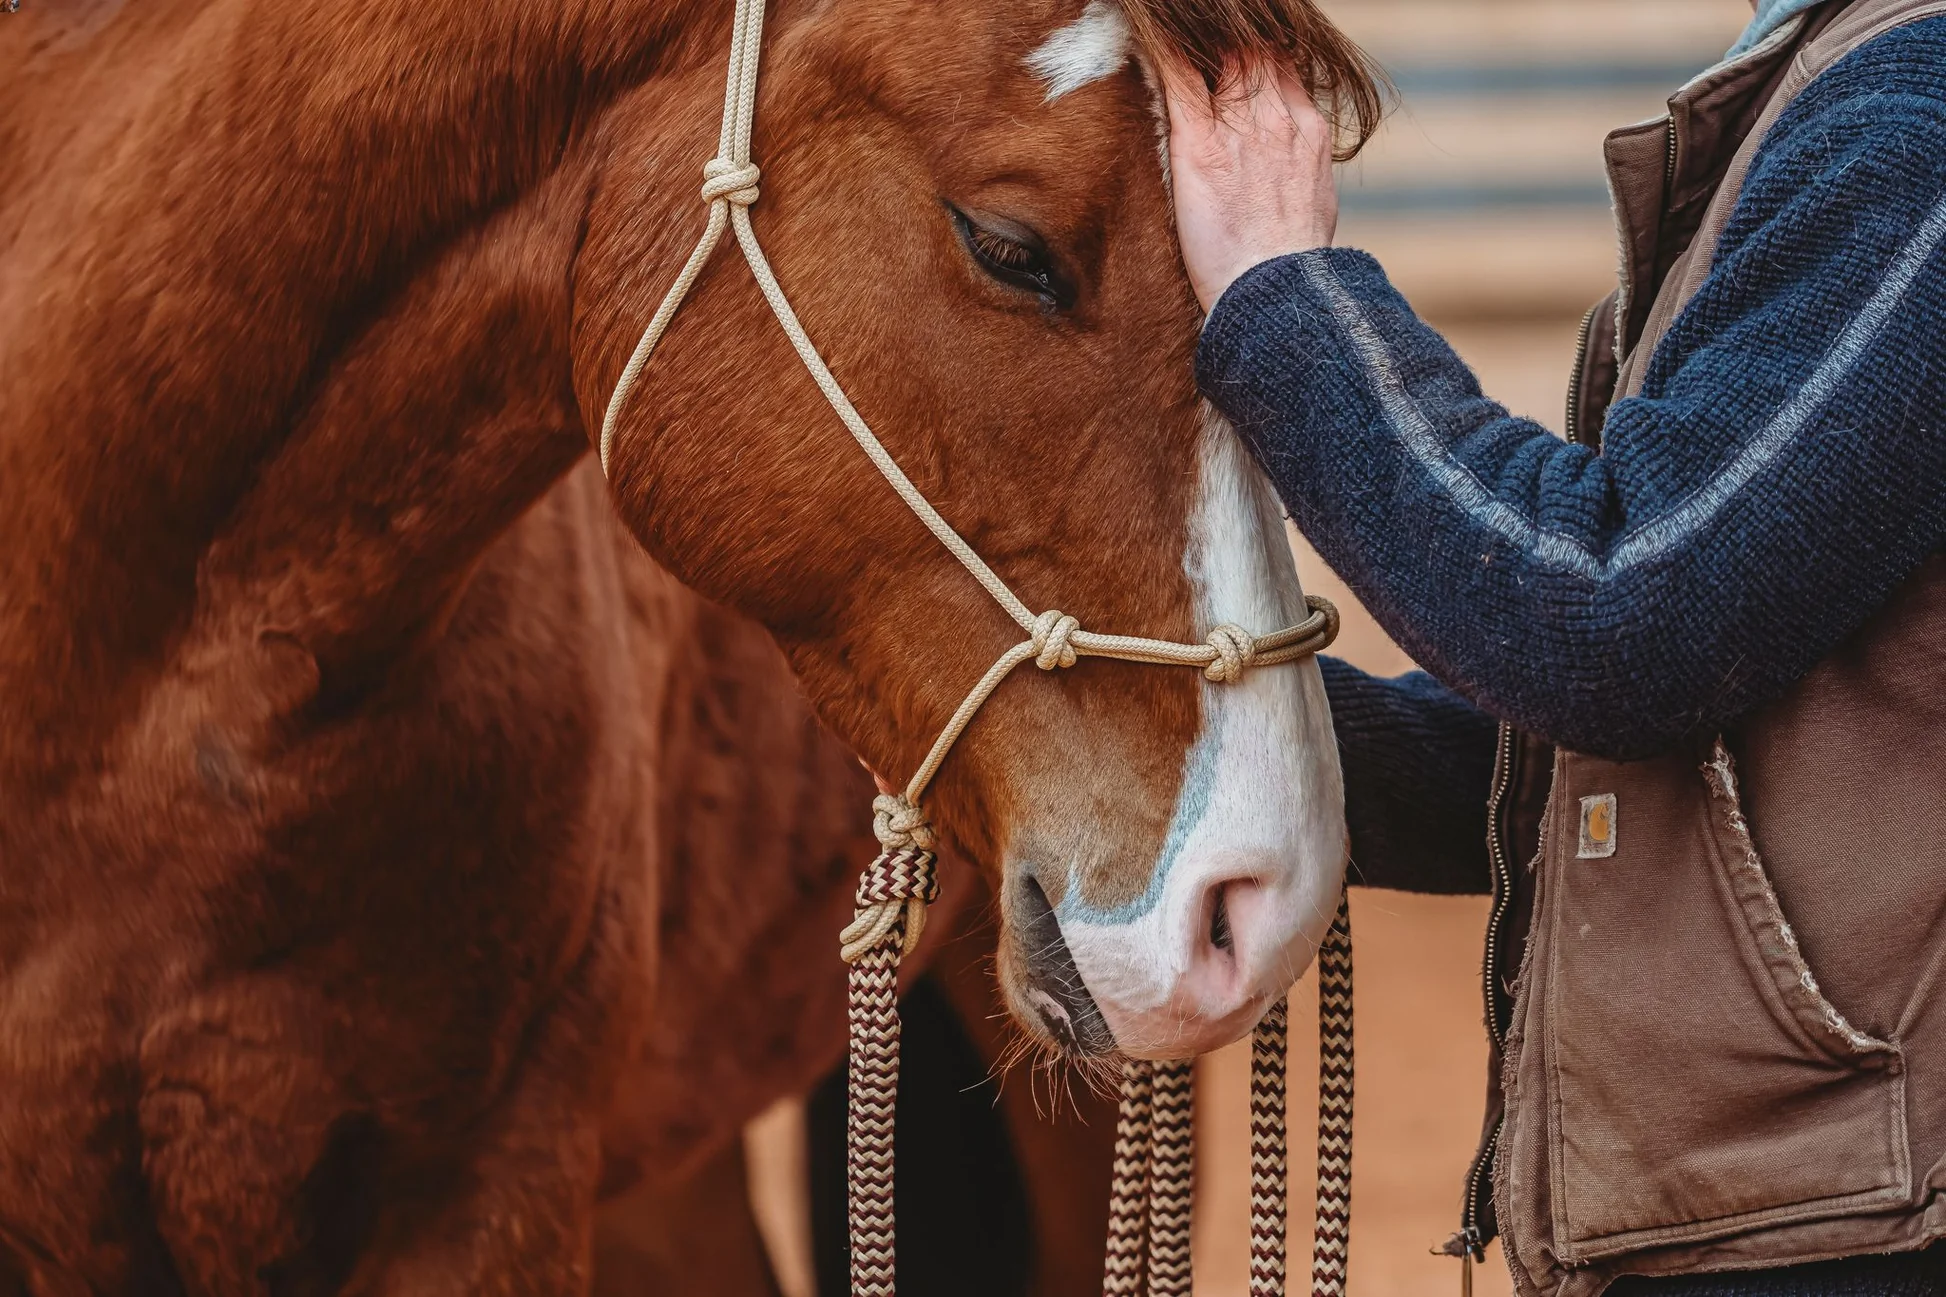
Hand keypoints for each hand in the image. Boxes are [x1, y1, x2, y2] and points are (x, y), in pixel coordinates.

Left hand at [1161, 55, 1339, 313]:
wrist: (1278, 295)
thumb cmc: (1290, 266)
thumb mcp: (1315, 203)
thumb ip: (1300, 166)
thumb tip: (1292, 162)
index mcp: (1308, 132)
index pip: (1282, 67)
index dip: (1257, 55)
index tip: (1236, 57)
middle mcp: (1278, 120)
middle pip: (1253, 52)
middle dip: (1229, 43)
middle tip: (1204, 42)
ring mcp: (1241, 130)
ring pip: (1224, 56)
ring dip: (1202, 43)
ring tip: (1180, 35)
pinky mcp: (1200, 146)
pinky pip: (1181, 81)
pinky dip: (1168, 55)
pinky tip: (1153, 38)